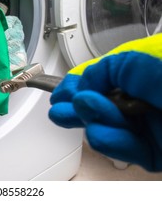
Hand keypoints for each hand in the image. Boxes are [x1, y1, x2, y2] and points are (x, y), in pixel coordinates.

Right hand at [49, 34, 161, 171]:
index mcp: (135, 77)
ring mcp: (144, 126)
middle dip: (77, 108)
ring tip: (84, 110)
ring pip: (106, 129)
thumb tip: (81, 85)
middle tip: (60, 110)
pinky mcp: (152, 151)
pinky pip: (123, 149)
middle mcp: (138, 101)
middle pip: (98, 107)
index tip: (59, 94)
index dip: (76, 87)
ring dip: (93, 120)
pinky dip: (110, 140)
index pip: (99, 82)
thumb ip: (102, 70)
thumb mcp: (133, 60)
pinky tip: (101, 131)